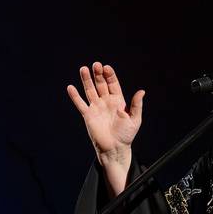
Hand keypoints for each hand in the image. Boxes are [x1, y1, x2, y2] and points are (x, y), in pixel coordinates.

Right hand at [67, 62, 144, 195]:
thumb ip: (136, 105)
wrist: (114, 149)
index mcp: (118, 101)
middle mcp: (106, 102)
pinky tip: (70, 87)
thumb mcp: (135, 119)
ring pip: (90, 90)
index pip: (113, 84)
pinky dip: (75, 96)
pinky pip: (80, 104)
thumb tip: (142, 91)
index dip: (110, 75)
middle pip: (100, 84)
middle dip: (98, 74)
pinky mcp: (88, 115)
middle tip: (95, 65)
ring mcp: (96, 108)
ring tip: (83, 69)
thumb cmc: (126, 135)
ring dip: (86, 80)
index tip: (106, 68)